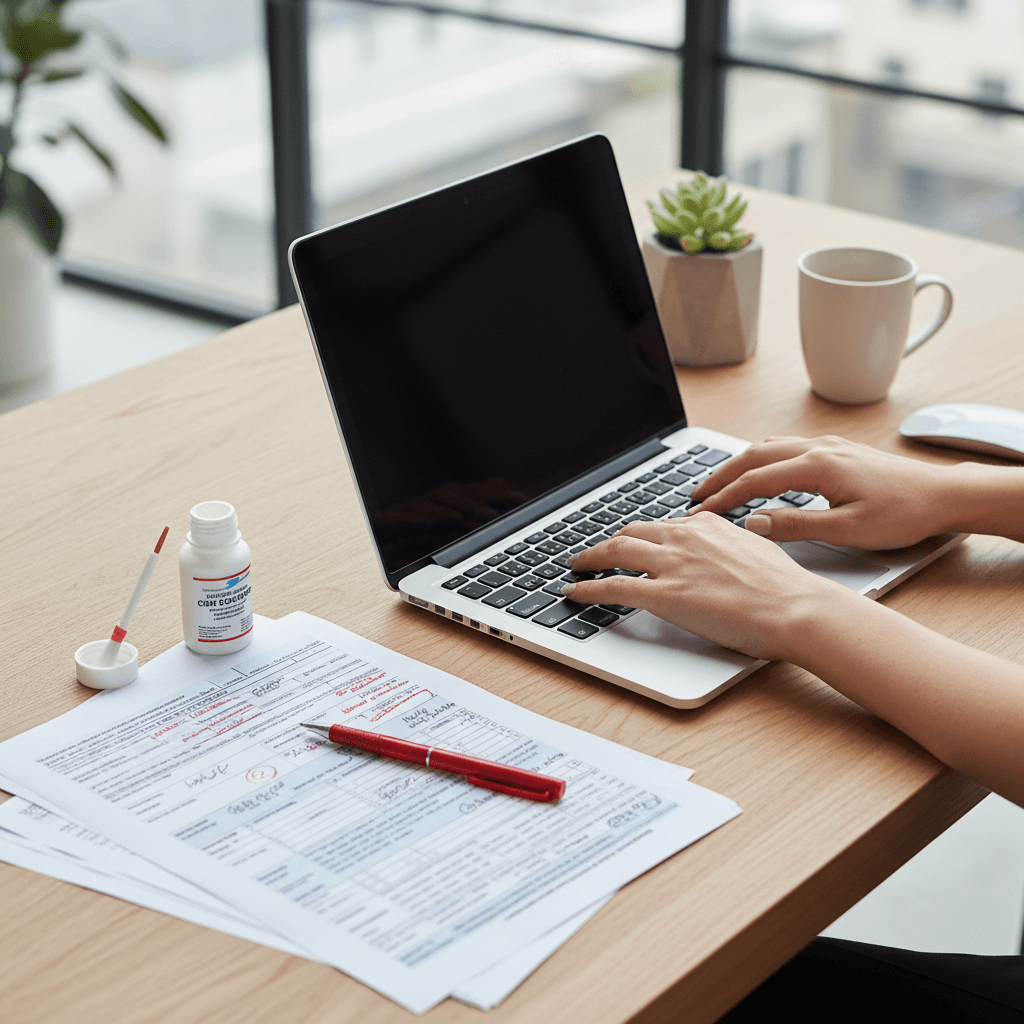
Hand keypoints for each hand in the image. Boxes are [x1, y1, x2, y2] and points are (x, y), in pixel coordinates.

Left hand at [561, 514, 846, 661]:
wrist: (796, 608)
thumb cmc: (786, 589)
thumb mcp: (759, 549)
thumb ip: (735, 543)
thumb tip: (733, 541)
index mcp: (708, 526)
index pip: (662, 525)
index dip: (641, 536)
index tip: (632, 542)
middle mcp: (685, 538)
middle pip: (631, 533)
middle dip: (609, 542)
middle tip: (595, 552)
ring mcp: (672, 565)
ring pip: (615, 552)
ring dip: (589, 558)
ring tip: (577, 565)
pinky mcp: (664, 595)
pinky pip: (613, 587)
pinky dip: (588, 588)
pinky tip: (574, 592)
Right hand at [687, 435, 951, 549]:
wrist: (945, 495)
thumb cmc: (903, 514)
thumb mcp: (847, 530)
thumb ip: (795, 524)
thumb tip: (753, 523)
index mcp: (817, 466)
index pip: (755, 480)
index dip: (723, 497)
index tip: (700, 512)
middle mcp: (819, 448)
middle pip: (754, 455)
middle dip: (721, 474)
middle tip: (696, 495)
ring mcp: (829, 445)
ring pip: (770, 446)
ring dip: (740, 464)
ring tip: (720, 483)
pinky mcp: (838, 450)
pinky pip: (788, 446)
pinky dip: (763, 458)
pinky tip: (761, 470)